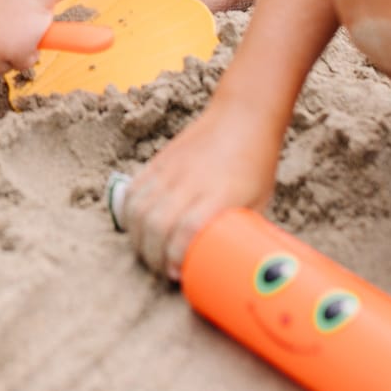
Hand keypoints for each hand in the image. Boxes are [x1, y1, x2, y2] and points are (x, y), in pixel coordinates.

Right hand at [122, 98, 280, 279]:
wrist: (241, 116)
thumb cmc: (256, 162)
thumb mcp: (260, 200)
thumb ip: (243, 229)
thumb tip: (238, 262)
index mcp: (218, 193)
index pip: (186, 229)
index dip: (176, 256)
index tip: (179, 275)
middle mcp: (188, 181)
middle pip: (155, 223)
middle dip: (152, 255)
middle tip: (162, 271)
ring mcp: (169, 170)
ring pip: (138, 208)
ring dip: (137, 237)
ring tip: (148, 253)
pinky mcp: (159, 162)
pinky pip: (134, 190)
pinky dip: (129, 213)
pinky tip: (136, 227)